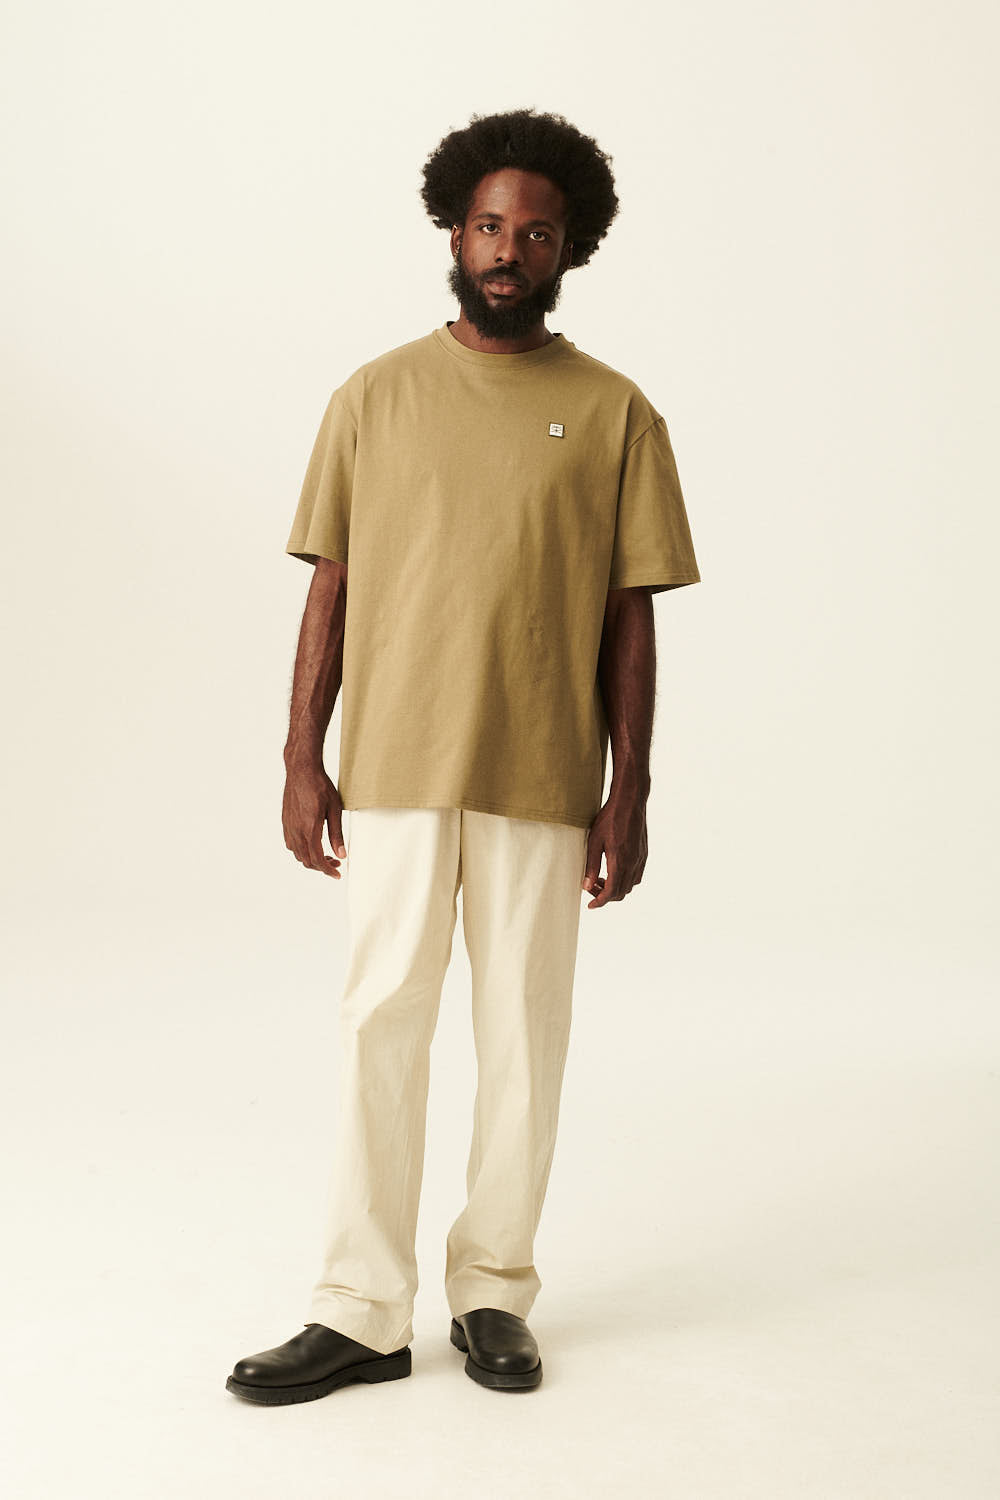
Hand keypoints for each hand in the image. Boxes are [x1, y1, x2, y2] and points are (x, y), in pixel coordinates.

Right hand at [282, 762, 346, 877]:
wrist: (301, 770)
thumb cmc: (320, 786)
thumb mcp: (335, 809)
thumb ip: (337, 834)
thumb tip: (342, 854)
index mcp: (310, 828)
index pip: (317, 859)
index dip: (328, 870)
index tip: (338, 874)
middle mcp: (296, 830)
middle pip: (307, 860)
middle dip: (322, 866)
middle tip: (337, 863)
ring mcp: (288, 826)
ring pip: (298, 854)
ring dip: (311, 859)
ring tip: (326, 854)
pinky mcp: (285, 822)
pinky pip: (291, 844)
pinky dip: (302, 850)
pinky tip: (312, 844)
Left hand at [582, 788, 647, 908]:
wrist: (630, 801)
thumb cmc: (609, 818)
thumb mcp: (594, 841)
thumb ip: (590, 865)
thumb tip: (586, 886)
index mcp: (620, 862)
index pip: (611, 892)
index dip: (600, 902)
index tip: (590, 906)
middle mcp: (633, 863)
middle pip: (621, 892)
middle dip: (605, 895)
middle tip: (591, 887)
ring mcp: (640, 859)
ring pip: (630, 885)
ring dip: (616, 888)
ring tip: (601, 878)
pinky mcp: (644, 854)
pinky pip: (637, 876)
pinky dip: (625, 880)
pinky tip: (614, 870)